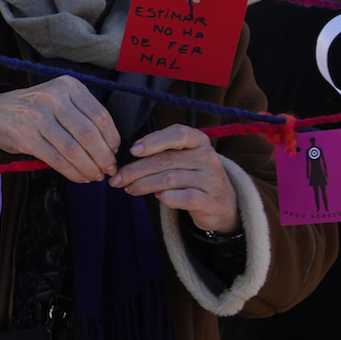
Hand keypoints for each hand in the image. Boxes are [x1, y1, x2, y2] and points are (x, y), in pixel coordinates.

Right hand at [0, 75, 120, 182]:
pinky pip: (56, 159)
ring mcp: (37, 116)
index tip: (115, 153)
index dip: (112, 139)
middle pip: (88, 134)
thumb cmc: (34, 109)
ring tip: (95, 176)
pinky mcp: (26, 136)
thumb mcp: (59, 99)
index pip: (100, 115)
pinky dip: (72, 172)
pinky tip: (79, 177)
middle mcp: (53, 97)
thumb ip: (83, 114)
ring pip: (73, 149)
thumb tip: (111, 147)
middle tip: (109, 170)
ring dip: (89, 167)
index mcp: (68, 85)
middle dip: (103, 157)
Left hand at [110, 124, 239, 233]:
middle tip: (118, 179)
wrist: (222, 205)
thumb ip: (161, 154)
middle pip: (165, 160)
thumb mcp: (183, 159)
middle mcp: (208, 158)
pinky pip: (182, 198)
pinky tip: (157, 197)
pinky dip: (165, 197)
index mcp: (200, 141)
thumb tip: (126, 160)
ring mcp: (211, 180)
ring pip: (168, 179)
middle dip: (136, 170)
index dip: (153, 141)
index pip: (177, 134)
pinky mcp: (210, 201)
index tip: (133, 150)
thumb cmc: (193, 177)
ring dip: (143, 185)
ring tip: (129, 188)